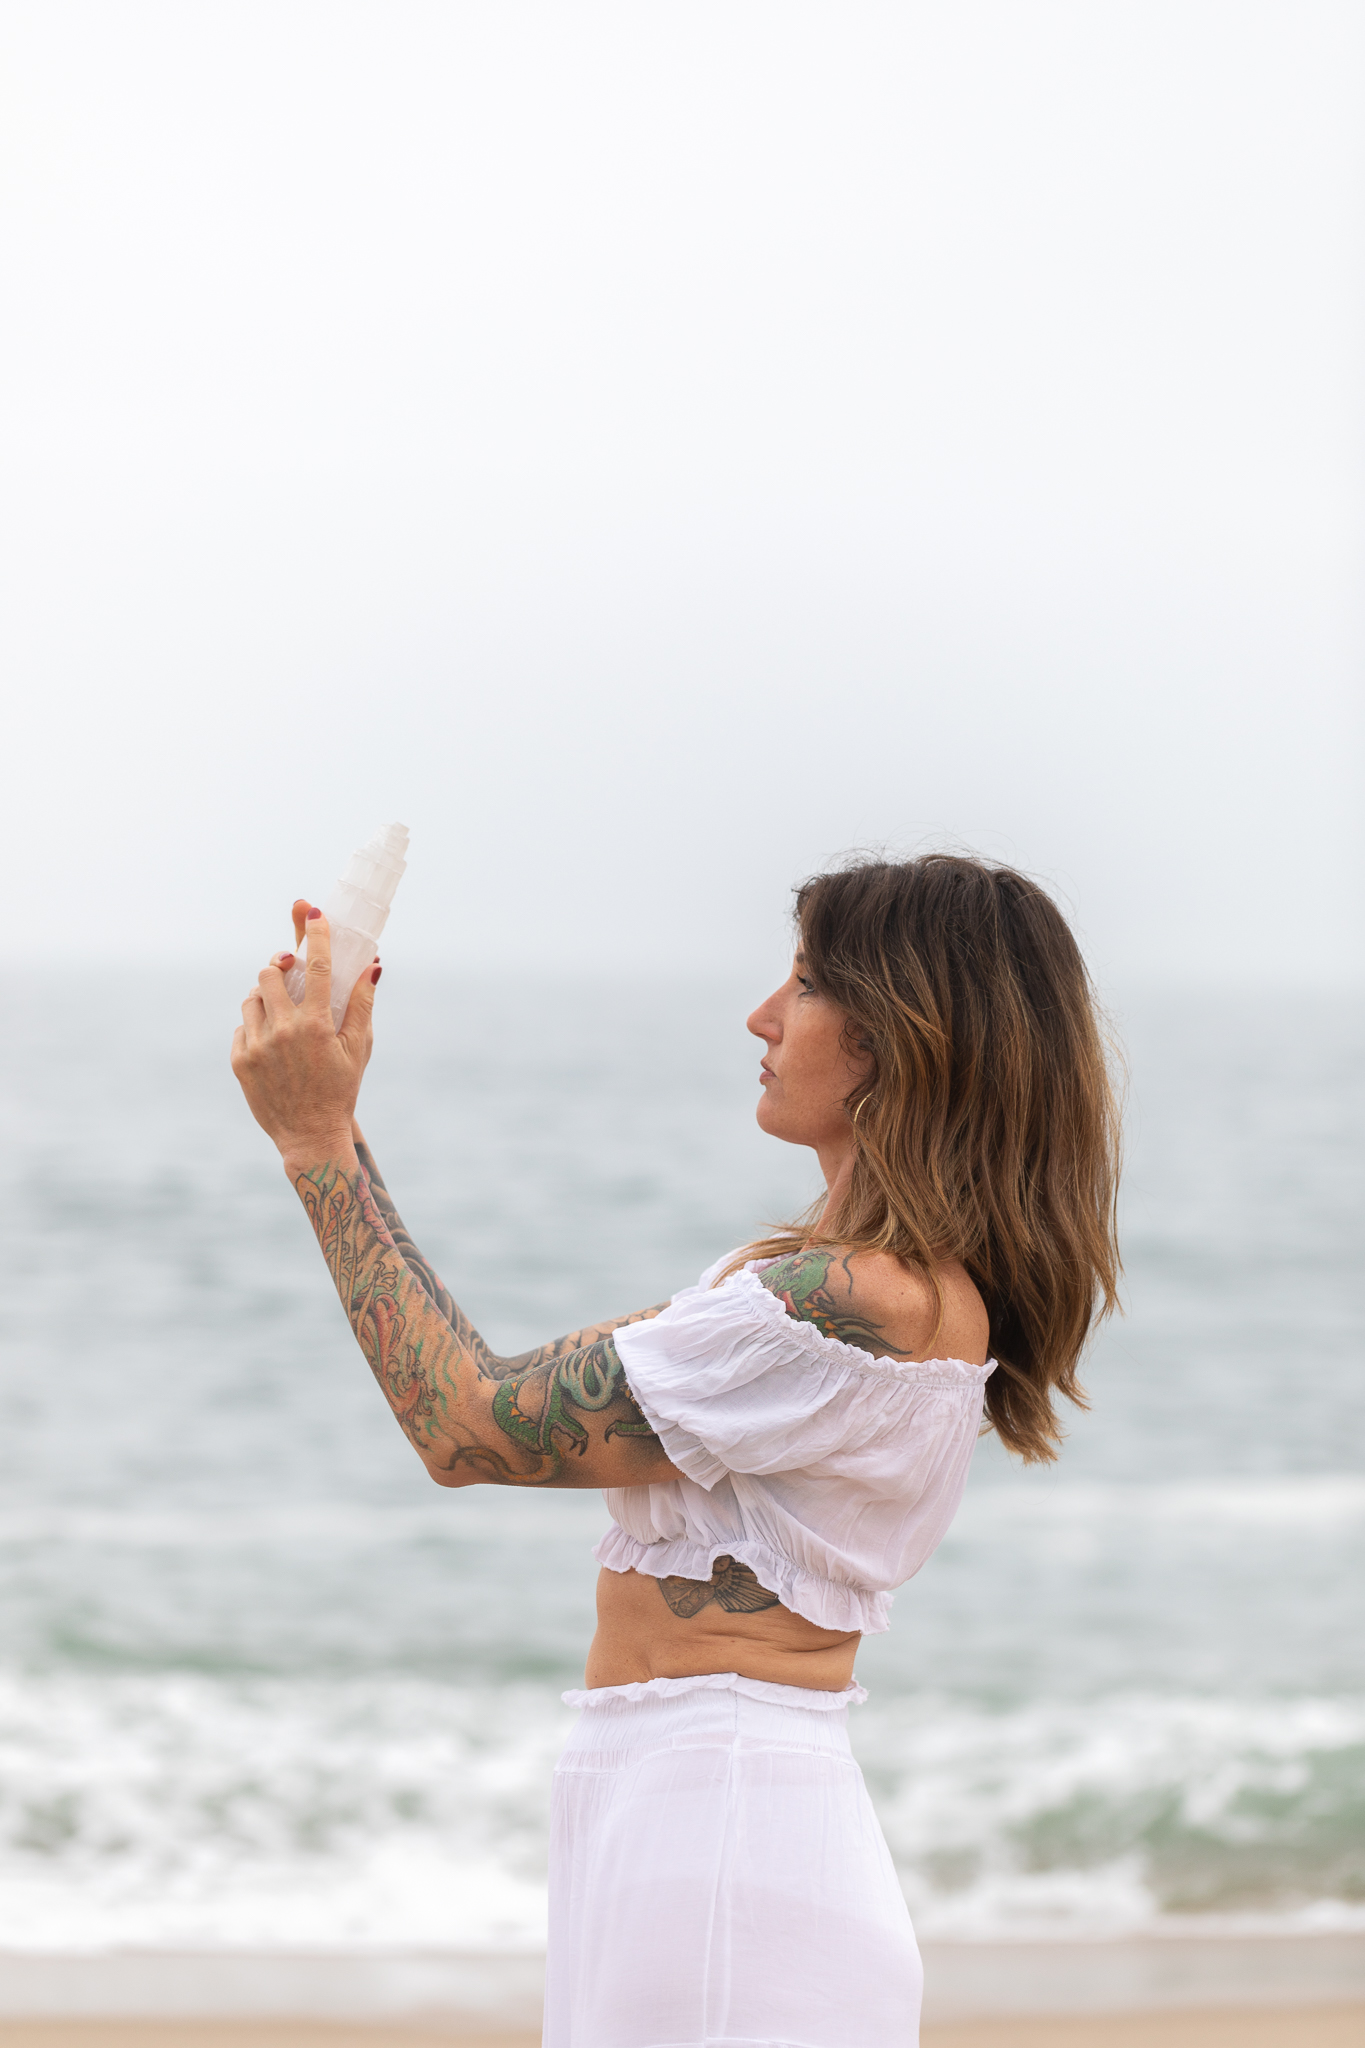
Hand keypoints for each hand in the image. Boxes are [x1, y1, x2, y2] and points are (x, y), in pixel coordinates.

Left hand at [231, 908, 378, 1173]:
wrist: (310, 1135)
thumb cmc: (341, 1089)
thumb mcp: (359, 1049)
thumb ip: (363, 1005)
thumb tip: (372, 965)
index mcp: (316, 1025)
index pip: (316, 966)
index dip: (315, 934)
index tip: (313, 912)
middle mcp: (283, 1032)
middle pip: (269, 973)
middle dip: (279, 967)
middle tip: (290, 971)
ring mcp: (257, 1046)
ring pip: (252, 998)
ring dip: (266, 996)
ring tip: (282, 1011)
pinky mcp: (240, 1061)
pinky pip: (242, 1027)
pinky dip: (256, 1026)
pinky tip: (273, 1043)